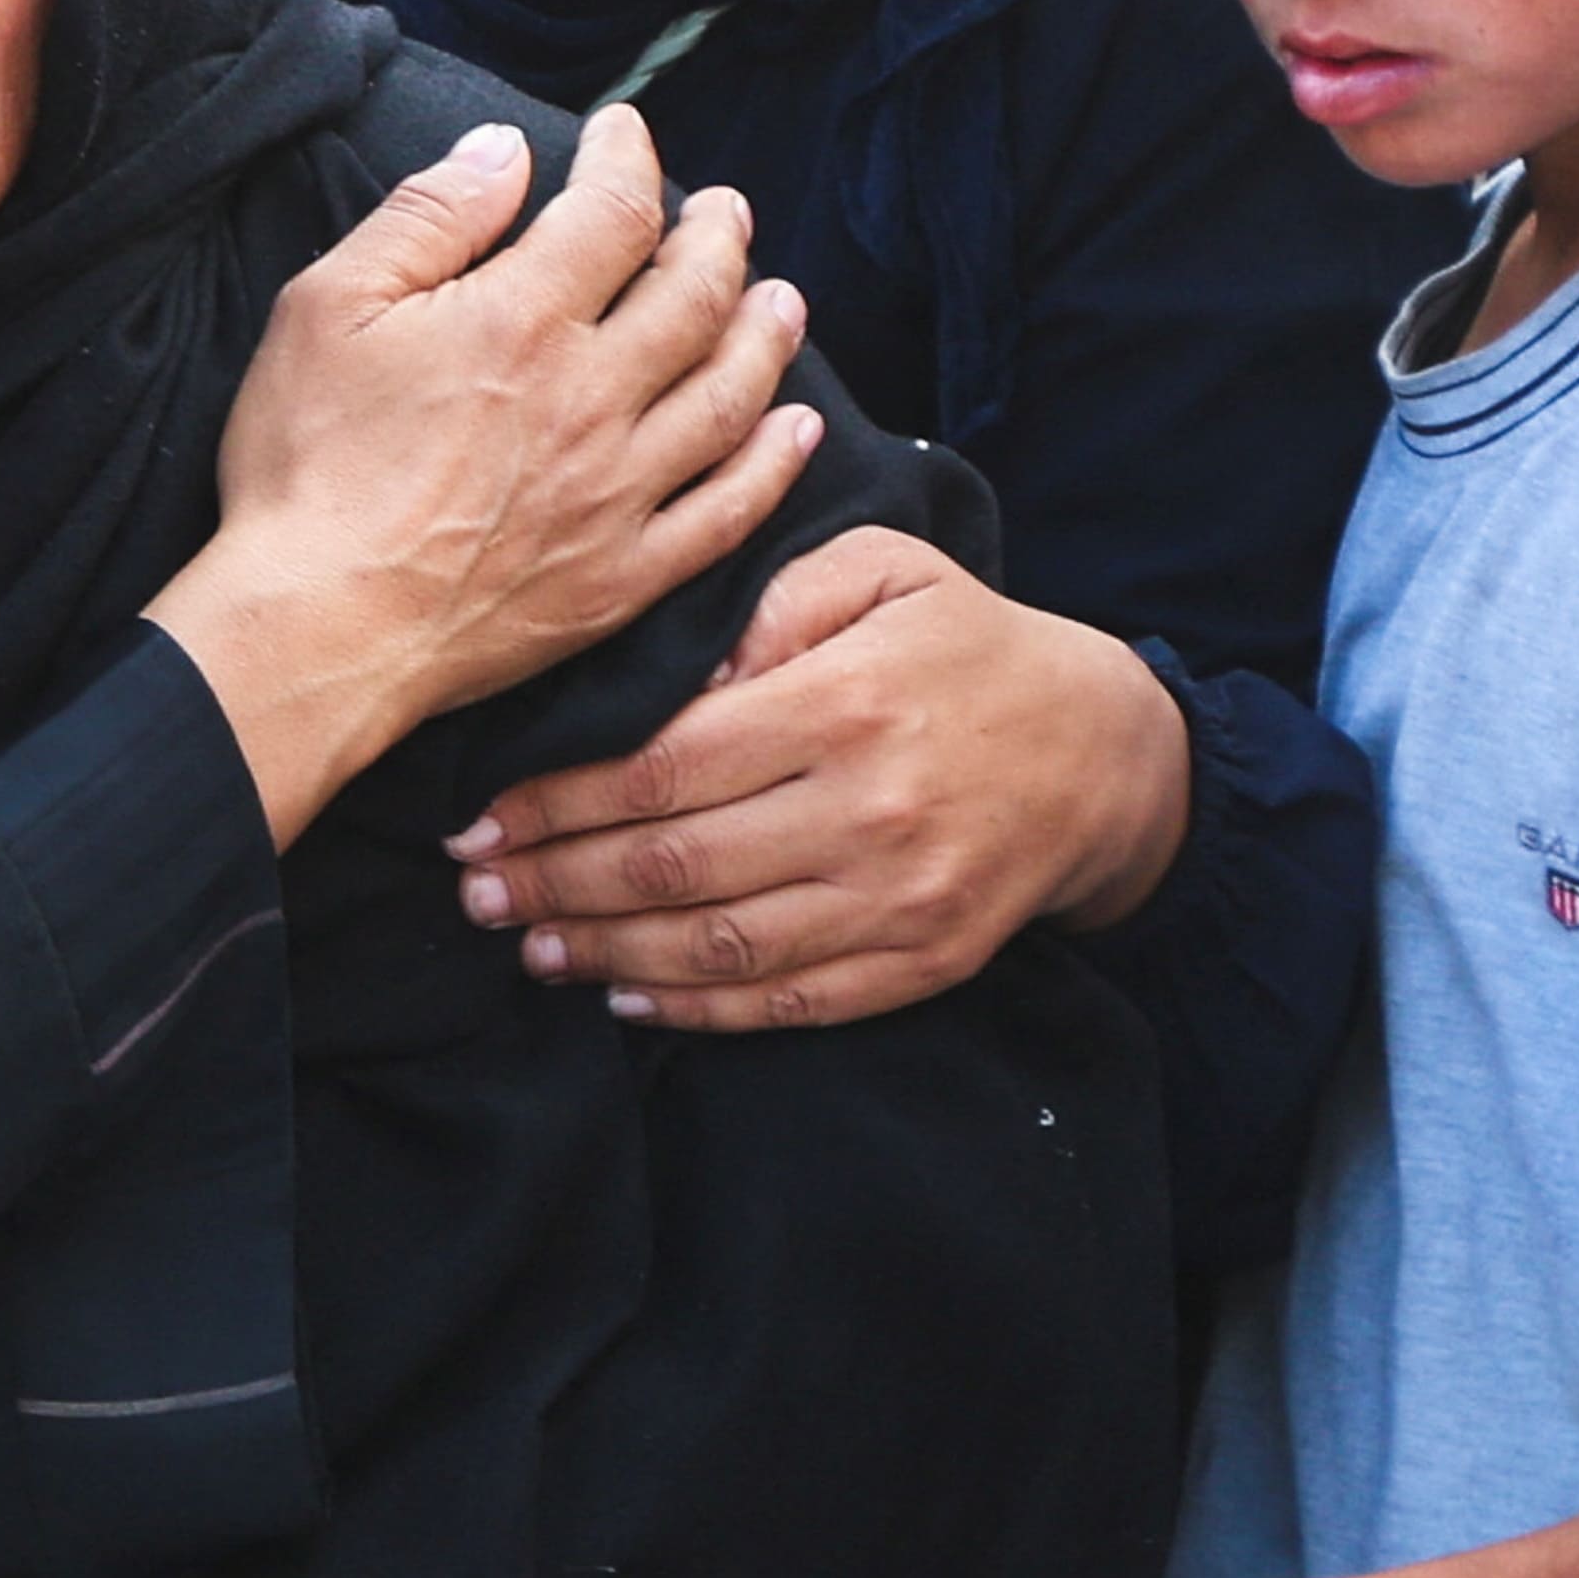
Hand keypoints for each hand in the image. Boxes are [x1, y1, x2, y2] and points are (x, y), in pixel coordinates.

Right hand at [153, 108, 817, 841]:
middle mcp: (593, 398)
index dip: (630, 158)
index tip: (624, 134)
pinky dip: (773, 467)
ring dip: (766, 337)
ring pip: (729, 396)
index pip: (614, 211)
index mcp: (523, 318)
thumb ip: (427, 218)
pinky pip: (727, 513)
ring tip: (782, 299)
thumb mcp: (328, 307)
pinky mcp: (622, 577)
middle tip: (726, 211)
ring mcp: (618, 492)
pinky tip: (797, 432)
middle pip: (695, 296)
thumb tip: (505, 150)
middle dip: (718, 238)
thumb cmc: (305, 467)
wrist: (316, 628)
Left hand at [442, 530, 1189, 1030]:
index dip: (556, 801)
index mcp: (844, 702)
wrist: (1103, 750)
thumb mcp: (879, 571)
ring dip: (606, 953)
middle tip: (475, 888)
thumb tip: (671, 672)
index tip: (481, 814)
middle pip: (674, 864)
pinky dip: (698, 1007)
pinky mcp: (923, 960)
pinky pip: (789, 1000)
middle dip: (555, 882)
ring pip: (720, 944)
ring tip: (530, 943)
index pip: (664, 765)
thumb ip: (766, 604)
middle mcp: (869, 809)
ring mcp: (899, 898)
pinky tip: (628, 993)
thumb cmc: (965, 644)